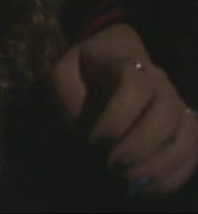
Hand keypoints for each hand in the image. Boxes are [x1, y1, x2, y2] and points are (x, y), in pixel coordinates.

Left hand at [50, 24, 197, 195]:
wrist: (113, 60)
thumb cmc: (84, 72)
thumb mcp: (63, 74)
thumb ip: (67, 95)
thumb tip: (81, 130)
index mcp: (130, 66)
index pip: (135, 87)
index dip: (116, 118)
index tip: (93, 140)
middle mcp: (162, 85)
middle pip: (166, 114)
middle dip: (139, 146)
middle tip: (112, 166)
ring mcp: (178, 107)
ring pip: (186, 137)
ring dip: (159, 166)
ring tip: (128, 182)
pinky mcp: (186, 130)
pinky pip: (193, 154)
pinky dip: (173, 176)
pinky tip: (146, 189)